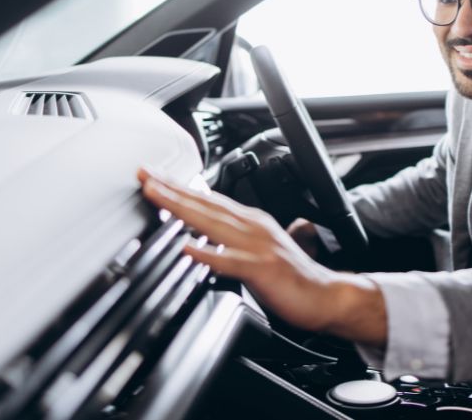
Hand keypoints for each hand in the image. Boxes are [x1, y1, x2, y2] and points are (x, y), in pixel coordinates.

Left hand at [137, 168, 387, 345]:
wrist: (326, 296)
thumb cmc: (291, 277)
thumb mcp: (257, 249)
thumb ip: (233, 238)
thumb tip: (203, 233)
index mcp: (252, 222)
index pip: (209, 199)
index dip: (179, 187)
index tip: (153, 177)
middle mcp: (254, 227)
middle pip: (206, 204)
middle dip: (173, 189)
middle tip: (145, 176)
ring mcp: (258, 247)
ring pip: (214, 224)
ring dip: (184, 209)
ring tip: (158, 198)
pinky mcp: (263, 270)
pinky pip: (232, 262)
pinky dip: (210, 255)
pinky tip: (190, 249)